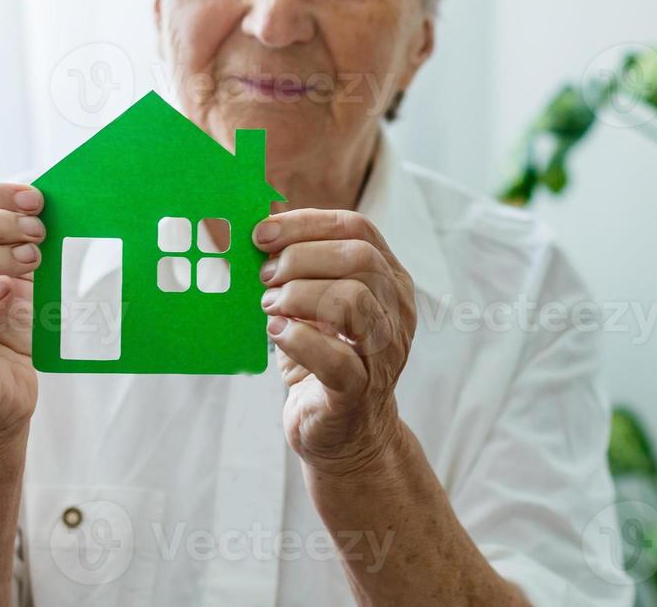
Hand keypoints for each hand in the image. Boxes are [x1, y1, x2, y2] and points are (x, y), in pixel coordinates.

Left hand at [254, 209, 415, 473]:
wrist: (344, 436)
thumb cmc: (323, 359)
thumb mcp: (316, 305)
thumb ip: (301, 267)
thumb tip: (259, 220)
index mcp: (389, 280)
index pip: (359, 229)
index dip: (307, 223)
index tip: (263, 234)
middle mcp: (396, 311)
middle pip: (359, 258)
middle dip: (301, 258)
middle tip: (266, 277)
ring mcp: (385, 353)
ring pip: (353, 301)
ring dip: (299, 296)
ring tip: (270, 308)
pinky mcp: (360, 393)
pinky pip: (336, 359)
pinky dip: (298, 340)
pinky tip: (276, 336)